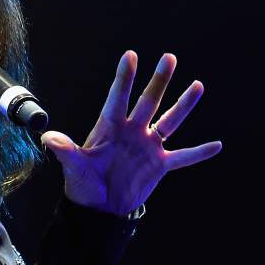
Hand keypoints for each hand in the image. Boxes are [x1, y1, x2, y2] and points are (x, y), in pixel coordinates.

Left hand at [40, 51, 220, 214]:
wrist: (98, 209)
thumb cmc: (82, 186)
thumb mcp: (73, 167)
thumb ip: (65, 150)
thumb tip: (48, 138)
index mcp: (109, 127)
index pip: (118, 97)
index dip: (124, 78)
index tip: (130, 55)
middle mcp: (132, 131)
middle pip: (148, 101)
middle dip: (159, 81)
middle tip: (169, 58)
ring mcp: (148, 146)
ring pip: (170, 121)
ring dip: (184, 105)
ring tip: (197, 86)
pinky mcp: (160, 164)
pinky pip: (183, 156)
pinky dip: (199, 152)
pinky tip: (217, 145)